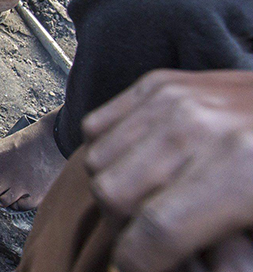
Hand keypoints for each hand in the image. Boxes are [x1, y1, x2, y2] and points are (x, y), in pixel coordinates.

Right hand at [81, 70, 252, 271]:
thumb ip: (226, 254)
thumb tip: (168, 264)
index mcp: (237, 169)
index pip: (155, 233)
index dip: (140, 264)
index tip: (142, 271)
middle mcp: (194, 127)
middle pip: (114, 194)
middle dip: (123, 231)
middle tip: (147, 246)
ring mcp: (171, 98)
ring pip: (97, 161)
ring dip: (113, 194)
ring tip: (142, 209)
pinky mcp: (157, 83)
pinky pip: (98, 126)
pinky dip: (108, 155)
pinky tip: (138, 170)